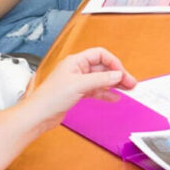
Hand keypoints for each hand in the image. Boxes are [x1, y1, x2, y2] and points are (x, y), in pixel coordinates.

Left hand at [15, 47, 135, 130]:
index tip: (122, 73)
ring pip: (101, 79)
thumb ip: (100, 79)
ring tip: (127, 89)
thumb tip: (117, 74)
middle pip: (102, 67)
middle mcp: (77, 69)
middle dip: (117, 74)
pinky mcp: (77, 93)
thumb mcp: (79, 85)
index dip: (113, 62)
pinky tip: (114, 97)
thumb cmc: (50, 98)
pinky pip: (96, 90)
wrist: (38, 115)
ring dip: (114, 84)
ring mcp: (77, 81)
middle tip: (131, 83)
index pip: (100, 54)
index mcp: (75, 61)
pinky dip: (106, 93)